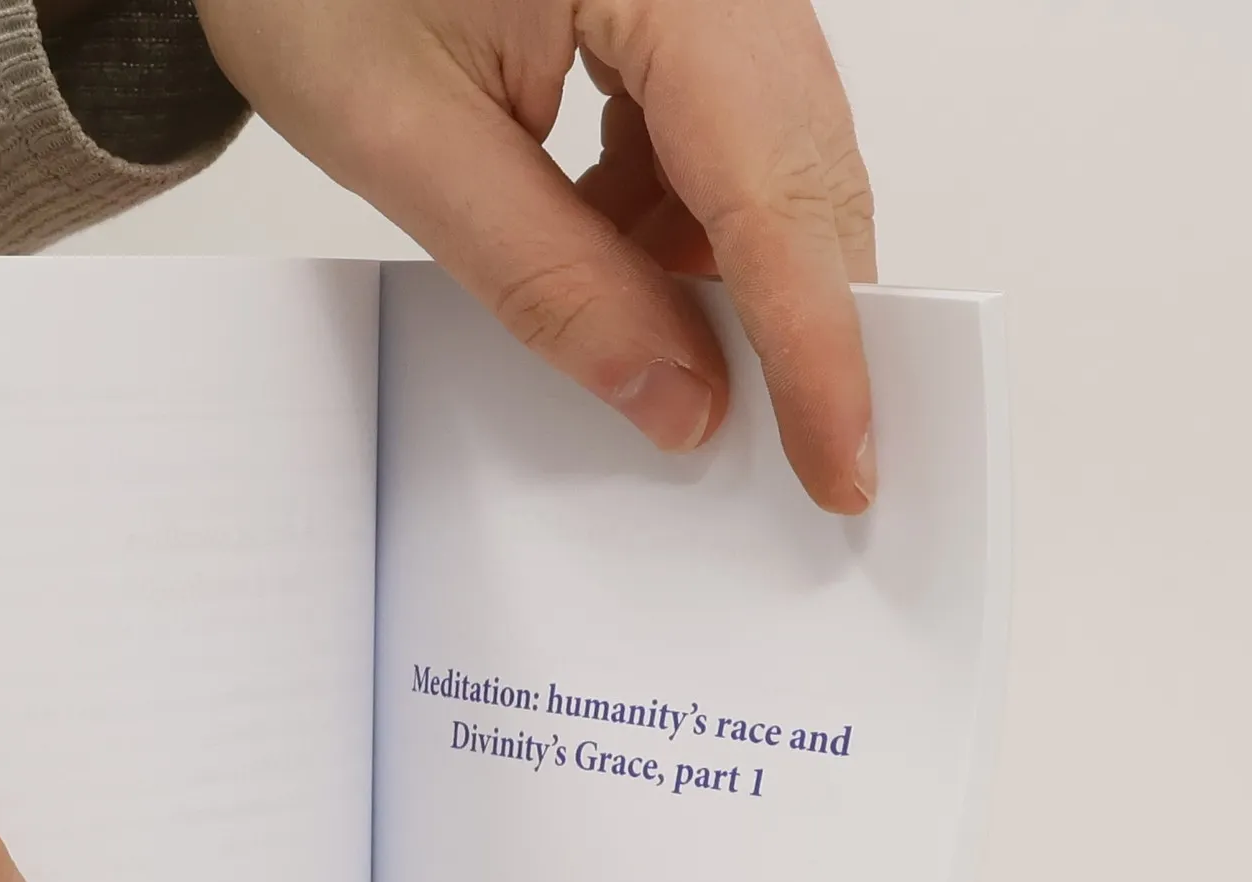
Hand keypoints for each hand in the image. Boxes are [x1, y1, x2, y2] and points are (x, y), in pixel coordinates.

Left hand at [195, 0, 875, 511]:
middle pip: (805, 164)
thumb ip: (551, 279)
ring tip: (640, 335)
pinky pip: (720, 133)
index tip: (840, 466)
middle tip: (792, 454)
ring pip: (773, 157)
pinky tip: (612, 256)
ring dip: (722, 272)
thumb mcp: (411, 143)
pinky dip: (678, 221)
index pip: (772, 183)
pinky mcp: (682, 3)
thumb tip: (682, 400)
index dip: (816, 342)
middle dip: (797, 319)